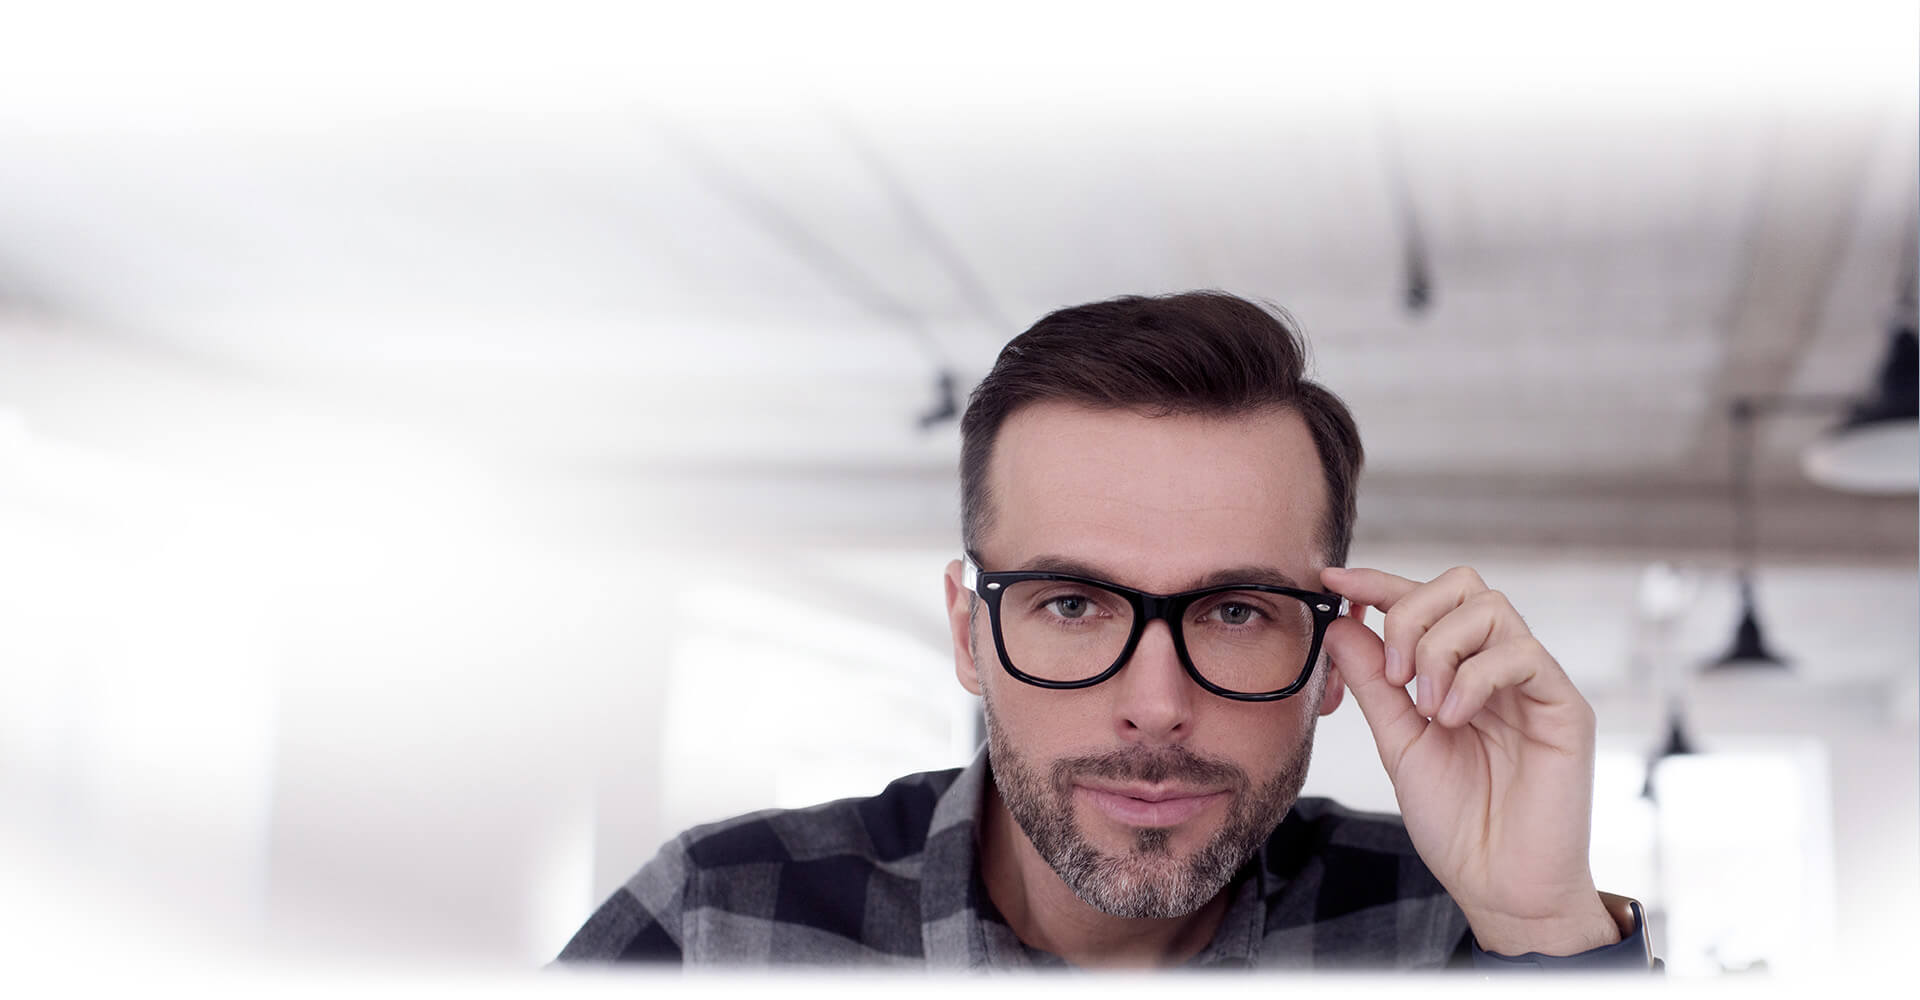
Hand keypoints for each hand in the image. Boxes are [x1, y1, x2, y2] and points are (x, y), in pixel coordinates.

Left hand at [1318, 565, 1619, 956]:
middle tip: (1395, 675)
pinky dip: (1475, 677)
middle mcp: (1498, 667)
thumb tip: (1340, 623)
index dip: (1379, 583)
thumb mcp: (1397, 742)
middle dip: (1411, 615)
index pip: (1424, 601)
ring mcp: (1534, 684)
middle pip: (1462, 585)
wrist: (1499, 883)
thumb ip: (1373, 683)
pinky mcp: (1565, 707)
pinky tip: (1452, 717)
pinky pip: (1524, 655)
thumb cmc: (1457, 820)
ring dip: (1441, 650)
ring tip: (1426, 707)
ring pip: (1492, 609)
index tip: (1333, 579)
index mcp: (1457, 671)